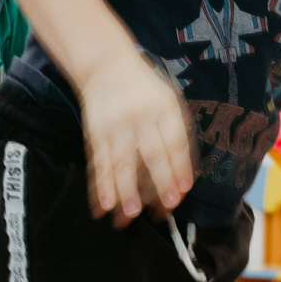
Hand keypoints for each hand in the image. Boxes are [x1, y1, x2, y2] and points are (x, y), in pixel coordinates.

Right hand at [76, 51, 193, 221]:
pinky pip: (98, 163)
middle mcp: (140, 116)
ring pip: (120, 162)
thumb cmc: (146, 90)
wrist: (106, 65)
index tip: (182, 192)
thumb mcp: (169, 100)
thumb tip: (185, 177)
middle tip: (161, 212)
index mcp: (165, 108)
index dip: (179, 168)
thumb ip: (178, 134)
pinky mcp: (95, 133)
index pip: (175, 141)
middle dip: (157, 183)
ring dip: (123, 191)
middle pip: (150, 153)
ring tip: (127, 216)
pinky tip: (101, 206)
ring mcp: (115, 125)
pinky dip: (99, 185)